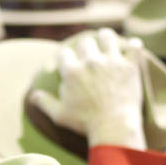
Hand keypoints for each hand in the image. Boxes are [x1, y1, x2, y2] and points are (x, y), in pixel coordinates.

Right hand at [28, 28, 145, 147]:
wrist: (114, 128)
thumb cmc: (85, 124)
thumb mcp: (59, 115)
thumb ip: (45, 103)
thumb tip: (33, 95)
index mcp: (72, 72)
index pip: (64, 54)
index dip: (65, 57)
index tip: (68, 60)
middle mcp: (91, 62)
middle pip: (85, 42)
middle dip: (85, 46)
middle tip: (88, 51)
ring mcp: (112, 61)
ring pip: (107, 36)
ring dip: (106, 37)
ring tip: (107, 41)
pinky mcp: (130, 65)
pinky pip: (133, 46)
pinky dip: (133, 45)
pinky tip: (132, 46)